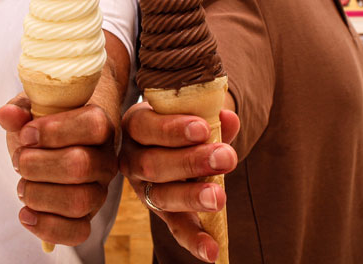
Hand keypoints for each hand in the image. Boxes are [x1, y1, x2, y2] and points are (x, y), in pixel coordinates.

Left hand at [0, 96, 118, 245]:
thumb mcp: (35, 112)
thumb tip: (7, 114)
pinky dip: (47, 227)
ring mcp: (99, 190)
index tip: (26, 134)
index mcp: (100, 126)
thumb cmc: (47, 127)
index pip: (92, 126)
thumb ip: (22, 110)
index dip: (54, 131)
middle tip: (20, 160)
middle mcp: (106, 159)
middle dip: (37, 164)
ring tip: (22, 185)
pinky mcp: (87, 217)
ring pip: (79, 201)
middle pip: (80, 165)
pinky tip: (26, 213)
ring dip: (39, 194)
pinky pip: (78, 232)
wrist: (58, 148)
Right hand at [119, 101, 239, 262]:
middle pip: (154, 164)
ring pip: (162, 196)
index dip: (173, 129)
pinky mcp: (161, 212)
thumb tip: (229, 119)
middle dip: (191, 162)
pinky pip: (175, 227)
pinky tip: (212, 251)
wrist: (175, 138)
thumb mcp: (191, 112)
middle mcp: (133, 158)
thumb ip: (211, 116)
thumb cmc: (181, 119)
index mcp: (136, 125)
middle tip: (225, 158)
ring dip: (193, 197)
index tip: (203, 128)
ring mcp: (144, 189)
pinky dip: (194, 240)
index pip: (147, 127)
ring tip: (219, 197)